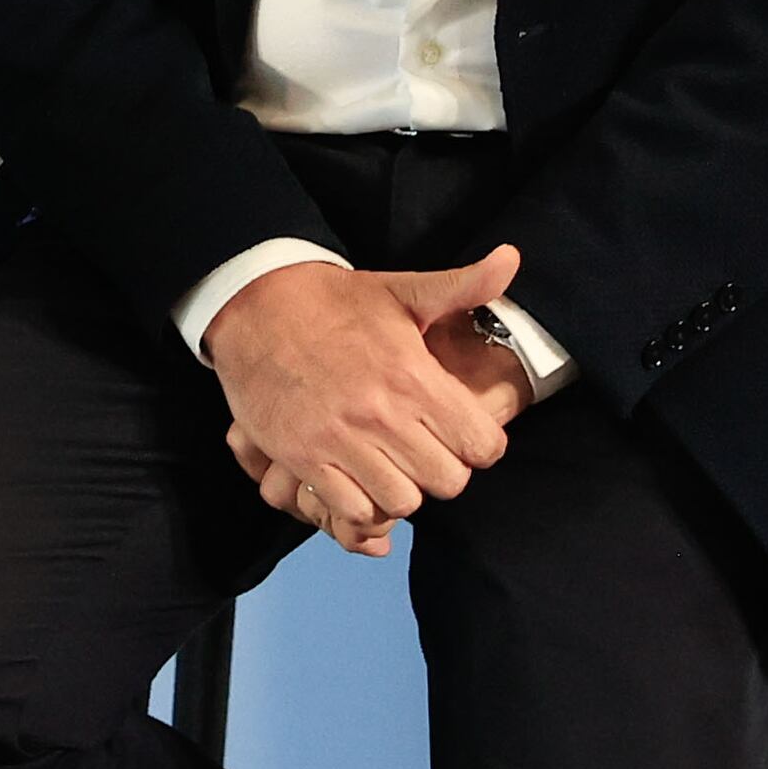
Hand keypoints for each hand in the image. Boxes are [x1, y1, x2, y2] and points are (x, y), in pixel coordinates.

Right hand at [205, 248, 534, 559]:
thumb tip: (511, 259)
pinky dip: (360, 503)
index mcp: (413, 375)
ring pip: (402, 503)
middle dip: (443, 471)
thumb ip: (463, 286)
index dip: (481, 445)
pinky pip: (351, 509)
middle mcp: (381, 412)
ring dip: (402, 491)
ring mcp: (339, 438)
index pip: (483, 446)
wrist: (255, 305)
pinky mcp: (302, 457)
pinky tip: (357, 477)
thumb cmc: (335, 302)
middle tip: (426, 452)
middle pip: (447, 482)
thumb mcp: (402, 290)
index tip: (463, 434)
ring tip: (392, 467)